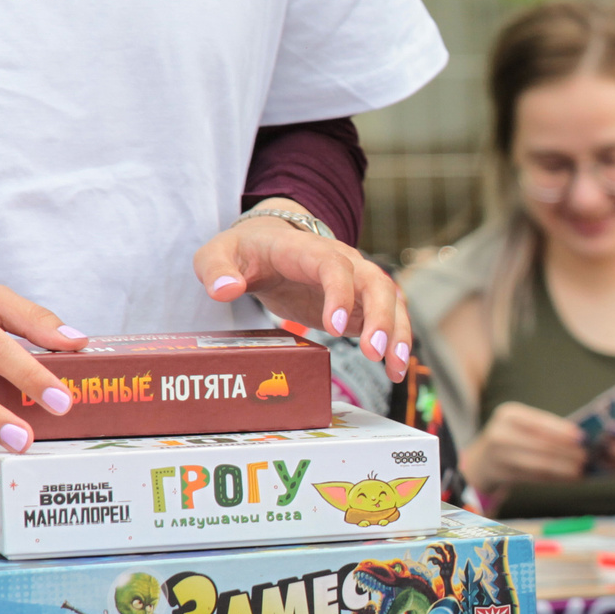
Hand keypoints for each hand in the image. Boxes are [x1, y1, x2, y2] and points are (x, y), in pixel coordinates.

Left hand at [193, 202, 407, 383]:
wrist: (270, 244)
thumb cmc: (245, 252)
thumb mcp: (219, 253)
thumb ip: (216, 268)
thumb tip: (226, 290)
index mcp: (307, 250)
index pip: (333, 265)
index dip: (339, 292)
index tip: (333, 326)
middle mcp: (343, 261)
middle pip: (375, 282)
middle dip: (381, 317)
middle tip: (375, 353)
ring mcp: (356, 282)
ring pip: (391, 300)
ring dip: (398, 333)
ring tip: (396, 369)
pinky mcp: (360, 304)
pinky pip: (388, 318)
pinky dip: (396, 342)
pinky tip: (394, 369)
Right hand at [460, 401, 586, 494]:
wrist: (482, 460)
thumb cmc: (513, 437)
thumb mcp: (523, 425)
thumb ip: (547, 428)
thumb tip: (581, 437)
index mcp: (509, 414)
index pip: (539, 423)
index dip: (562, 430)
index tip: (582, 437)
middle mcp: (500, 433)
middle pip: (541, 445)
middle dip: (567, 452)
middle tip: (587, 457)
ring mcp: (498, 456)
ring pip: (539, 464)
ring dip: (564, 468)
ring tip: (581, 470)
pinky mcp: (502, 475)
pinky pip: (535, 477)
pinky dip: (555, 478)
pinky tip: (569, 478)